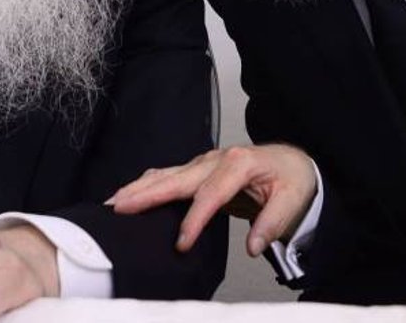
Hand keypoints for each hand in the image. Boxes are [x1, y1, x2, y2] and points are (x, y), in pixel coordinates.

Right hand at [106, 144, 316, 256]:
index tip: (181, 242)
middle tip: (120, 208)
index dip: (194, 219)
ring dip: (138, 188)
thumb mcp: (292, 199)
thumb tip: (253, 245)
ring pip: (166, 175)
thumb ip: (272, 222)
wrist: (291, 161)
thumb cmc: (291, 178)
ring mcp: (204, 163)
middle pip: (177, 178)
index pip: (211, 194)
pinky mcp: (198, 170)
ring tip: (113, 202)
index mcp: (239, 164)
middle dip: (147, 194)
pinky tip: (128, 194)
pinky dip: (146, 185)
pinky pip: (168, 176)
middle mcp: (216, 159)